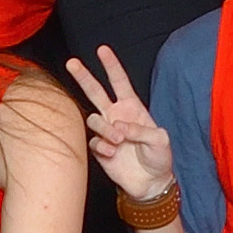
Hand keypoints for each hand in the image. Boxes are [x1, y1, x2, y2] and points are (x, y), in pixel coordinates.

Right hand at [61, 46, 174, 204]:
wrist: (150, 182)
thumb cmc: (159, 158)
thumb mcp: (160, 140)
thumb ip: (141, 130)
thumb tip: (119, 127)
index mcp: (133, 107)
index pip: (119, 82)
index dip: (111, 65)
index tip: (102, 49)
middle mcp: (116, 115)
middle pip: (95, 91)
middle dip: (84, 76)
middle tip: (72, 62)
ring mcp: (106, 131)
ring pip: (93, 119)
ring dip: (105, 129)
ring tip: (118, 141)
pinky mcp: (99, 148)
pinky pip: (94, 141)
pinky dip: (103, 147)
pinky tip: (114, 154)